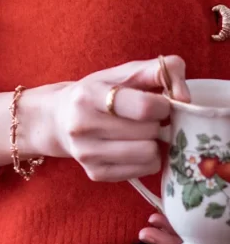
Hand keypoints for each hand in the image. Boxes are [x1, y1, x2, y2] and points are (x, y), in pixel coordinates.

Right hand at [47, 55, 190, 181]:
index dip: (163, 105)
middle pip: (149, 132)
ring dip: (153, 142)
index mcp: (87, 96)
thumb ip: (160, 70)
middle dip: (156, 124)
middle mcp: (82, 126)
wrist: (57, 119)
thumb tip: (185, 98)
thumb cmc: (96, 93)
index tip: (159, 103)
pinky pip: (144, 170)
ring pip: (149, 154)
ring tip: (141, 133)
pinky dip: (146, 159)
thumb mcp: (121, 73)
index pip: (143, 107)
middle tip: (146, 119)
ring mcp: (86, 153)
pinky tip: (132, 147)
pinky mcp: (95, 173)